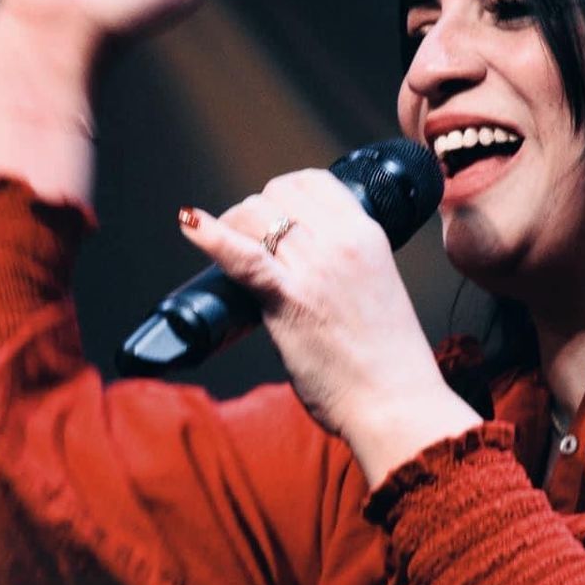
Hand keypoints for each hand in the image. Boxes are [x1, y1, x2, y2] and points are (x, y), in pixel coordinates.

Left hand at [179, 170, 481, 481]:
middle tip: (246, 241)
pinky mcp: (288, 299)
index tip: (274, 214)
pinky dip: (209, 235)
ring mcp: (314, 268)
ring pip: (255, 216)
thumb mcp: (376, 288)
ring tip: (227, 248)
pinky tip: (188, 222)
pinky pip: (240, 255)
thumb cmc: (387, 359)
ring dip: (233, 226)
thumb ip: (345, 266)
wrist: (396, 404)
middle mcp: (341, 242)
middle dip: (255, 212)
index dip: (283, 193)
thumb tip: (302, 263)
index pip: (313, 181)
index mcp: (368, 234)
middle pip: (277, 194)